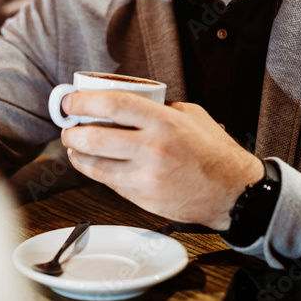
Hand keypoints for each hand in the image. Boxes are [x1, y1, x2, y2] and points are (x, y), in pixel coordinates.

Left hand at [59, 92, 263, 229]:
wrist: (234, 193)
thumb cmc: (213, 151)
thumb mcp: (191, 115)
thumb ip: (159, 107)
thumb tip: (126, 101)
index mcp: (164, 123)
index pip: (114, 105)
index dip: (85, 102)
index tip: (71, 102)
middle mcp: (153, 150)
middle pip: (95, 138)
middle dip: (72, 131)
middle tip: (67, 126)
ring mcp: (147, 178)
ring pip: (95, 166)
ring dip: (76, 154)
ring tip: (73, 145)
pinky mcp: (143, 200)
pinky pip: (109, 183)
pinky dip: (96, 171)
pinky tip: (92, 163)